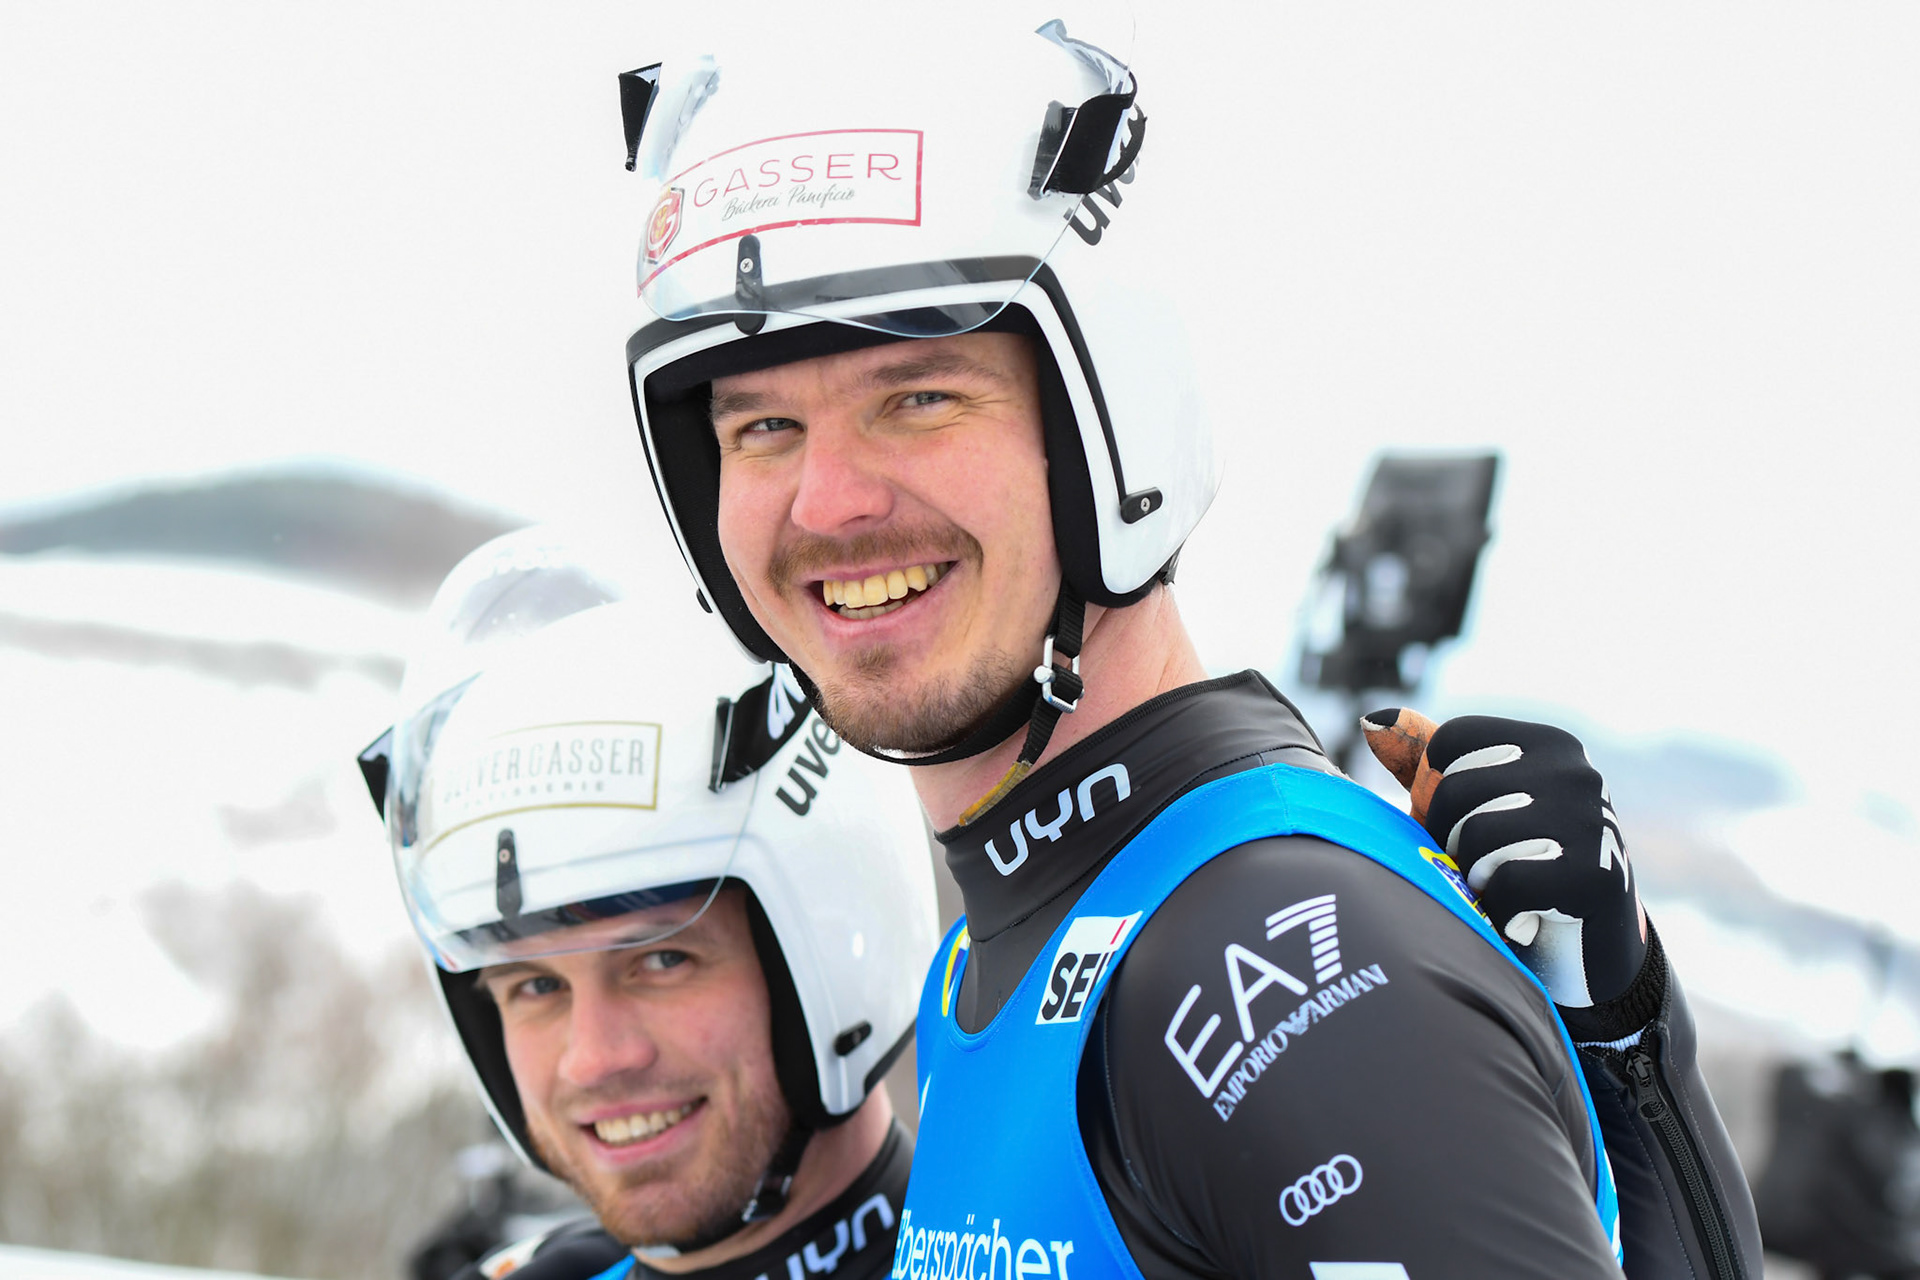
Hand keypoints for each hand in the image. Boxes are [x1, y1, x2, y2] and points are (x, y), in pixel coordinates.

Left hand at [1362, 709, 1647, 1010]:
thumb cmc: (1516, 865)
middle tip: (1482, 867)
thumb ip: (1426, 764)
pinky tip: (1523, 918)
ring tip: (1503, 889)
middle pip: (1454, 791)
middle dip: (1451, 840)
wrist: (1587, 949)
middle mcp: (1575, 772)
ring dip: (1476, 878)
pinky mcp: (1597, 875)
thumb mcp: (1475, 806)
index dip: (1433, 791)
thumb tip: (1373, 720)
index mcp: (1546, 744)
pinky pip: (1507, 883)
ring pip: (1476, 839)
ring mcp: (1592, 821)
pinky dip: (1501, 910)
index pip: (1448, 743)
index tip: (1462, 824)